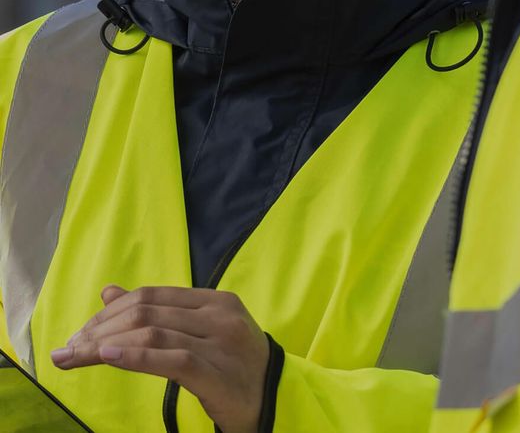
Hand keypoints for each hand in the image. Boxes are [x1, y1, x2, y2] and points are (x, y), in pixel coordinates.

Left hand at [51, 284, 269, 432]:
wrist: (276, 402)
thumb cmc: (234, 368)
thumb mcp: (198, 334)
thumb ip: (157, 314)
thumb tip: (109, 292)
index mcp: (214, 300)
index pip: (150, 296)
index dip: (109, 312)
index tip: (79, 334)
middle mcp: (219, 315)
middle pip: (146, 313)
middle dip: (100, 329)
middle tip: (67, 350)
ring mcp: (221, 343)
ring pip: (153, 333)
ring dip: (106, 344)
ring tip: (75, 357)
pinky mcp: (218, 374)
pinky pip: (171, 359)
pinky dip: (135, 357)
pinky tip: (108, 358)